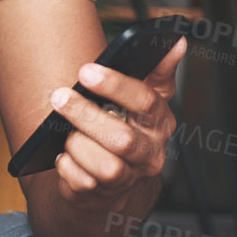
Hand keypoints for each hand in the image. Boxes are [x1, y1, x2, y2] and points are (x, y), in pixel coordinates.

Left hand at [46, 38, 187, 211]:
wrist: (110, 178)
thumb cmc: (124, 126)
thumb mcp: (143, 99)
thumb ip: (158, 71)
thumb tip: (178, 42)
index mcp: (160, 124)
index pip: (145, 102)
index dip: (116, 85)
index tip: (86, 71)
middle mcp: (149, 154)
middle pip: (122, 138)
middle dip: (86, 115)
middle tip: (59, 96)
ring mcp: (127, 177)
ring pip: (105, 165)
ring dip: (78, 144)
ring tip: (66, 133)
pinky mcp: (102, 194)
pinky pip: (81, 182)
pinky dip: (67, 166)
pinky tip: (63, 156)